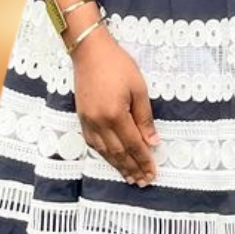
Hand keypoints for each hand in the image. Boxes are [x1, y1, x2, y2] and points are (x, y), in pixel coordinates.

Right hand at [71, 28, 159, 185]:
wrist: (90, 51)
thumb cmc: (118, 65)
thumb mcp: (138, 87)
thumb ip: (144, 117)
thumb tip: (152, 142)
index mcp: (116, 115)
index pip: (133, 144)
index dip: (144, 160)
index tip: (153, 173)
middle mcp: (99, 123)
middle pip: (119, 153)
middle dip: (132, 168)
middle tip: (143, 181)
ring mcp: (88, 122)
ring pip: (105, 152)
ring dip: (118, 166)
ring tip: (130, 177)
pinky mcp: (81, 118)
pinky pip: (93, 144)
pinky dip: (104, 155)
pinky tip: (111, 160)